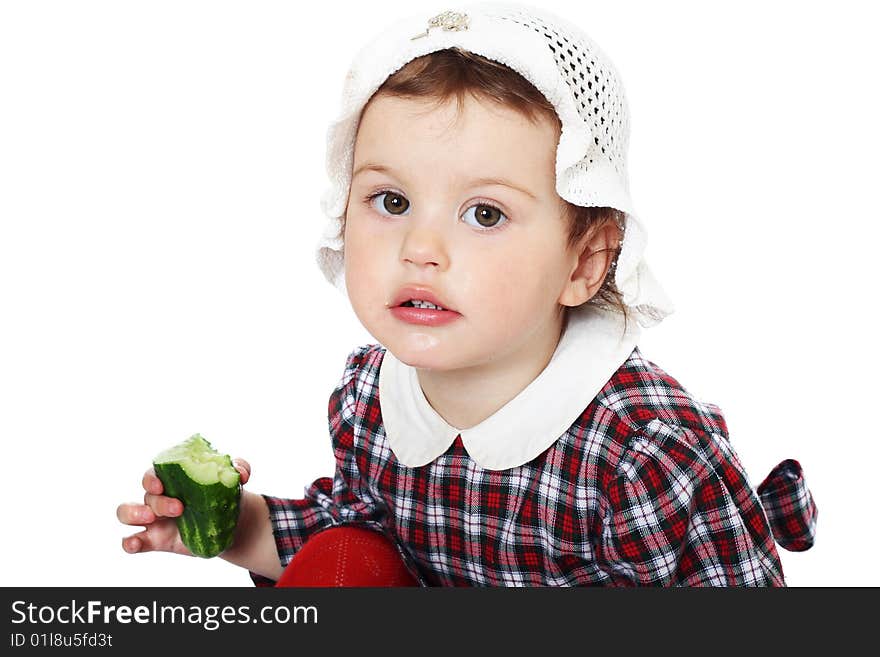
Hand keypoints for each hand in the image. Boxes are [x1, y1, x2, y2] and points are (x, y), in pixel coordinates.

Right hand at [117, 458, 250, 555]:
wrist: (229, 524)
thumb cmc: (223, 496)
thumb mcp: (232, 481)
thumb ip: (237, 469)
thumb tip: (241, 472)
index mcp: (172, 479)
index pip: (154, 473)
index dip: (152, 477)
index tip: (162, 484)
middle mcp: (159, 496)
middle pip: (145, 494)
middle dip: (158, 501)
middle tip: (179, 508)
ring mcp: (154, 519)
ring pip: (126, 513)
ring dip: (134, 513)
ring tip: (152, 518)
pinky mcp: (155, 539)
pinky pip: (132, 540)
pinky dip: (129, 542)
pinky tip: (135, 544)